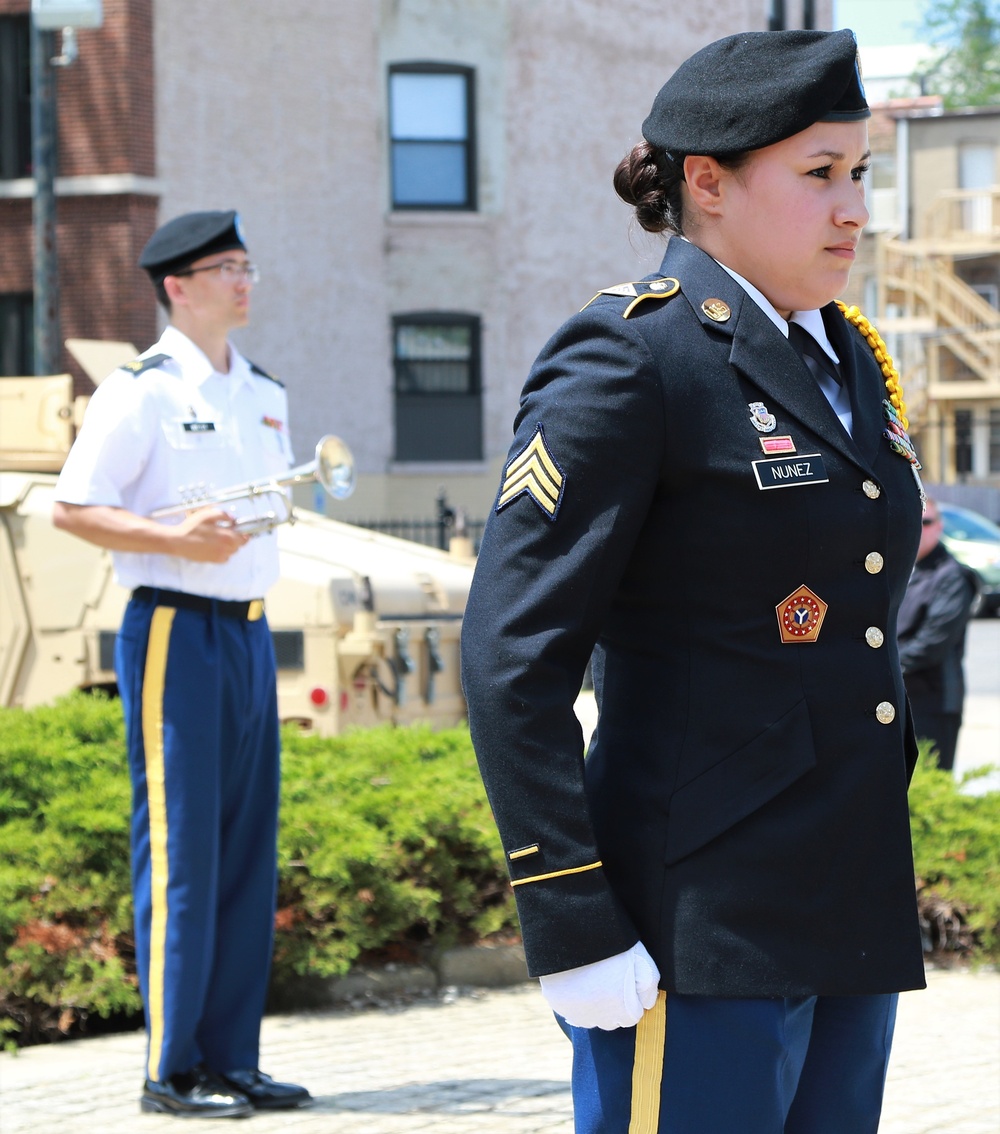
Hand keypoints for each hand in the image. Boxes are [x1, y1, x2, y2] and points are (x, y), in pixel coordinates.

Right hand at [172, 508, 249, 562]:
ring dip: (229, 546)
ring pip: (231, 552)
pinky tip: (214, 546)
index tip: (240, 530)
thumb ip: (224, 515)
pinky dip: (222, 553)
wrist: (178, 542)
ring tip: (217, 539)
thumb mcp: (208, 515)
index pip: (244, 539)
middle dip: (235, 539)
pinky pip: (224, 558)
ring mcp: (219, 557)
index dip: (244, 534)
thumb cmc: (193, 527)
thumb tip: (233, 519)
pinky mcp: (212, 561)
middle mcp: (226, 549)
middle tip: (226, 532)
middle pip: (238, 546)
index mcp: (228, 537)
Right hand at [539, 941, 659, 1029]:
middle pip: (611, 1020)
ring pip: (591, 1017)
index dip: (630, 996)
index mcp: (623, 1010)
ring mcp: (577, 1012)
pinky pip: (570, 1010)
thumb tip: (646, 1006)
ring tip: (592, 977)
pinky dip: (574, 999)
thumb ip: (649, 989)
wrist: (575, 927)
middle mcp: (601, 1018)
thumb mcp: (643, 962)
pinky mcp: (558, 1003)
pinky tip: (577, 979)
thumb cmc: (614, 944)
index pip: (631, 1016)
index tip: (623, 977)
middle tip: (607, 976)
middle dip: (612, 1004)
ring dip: (594, 1005)